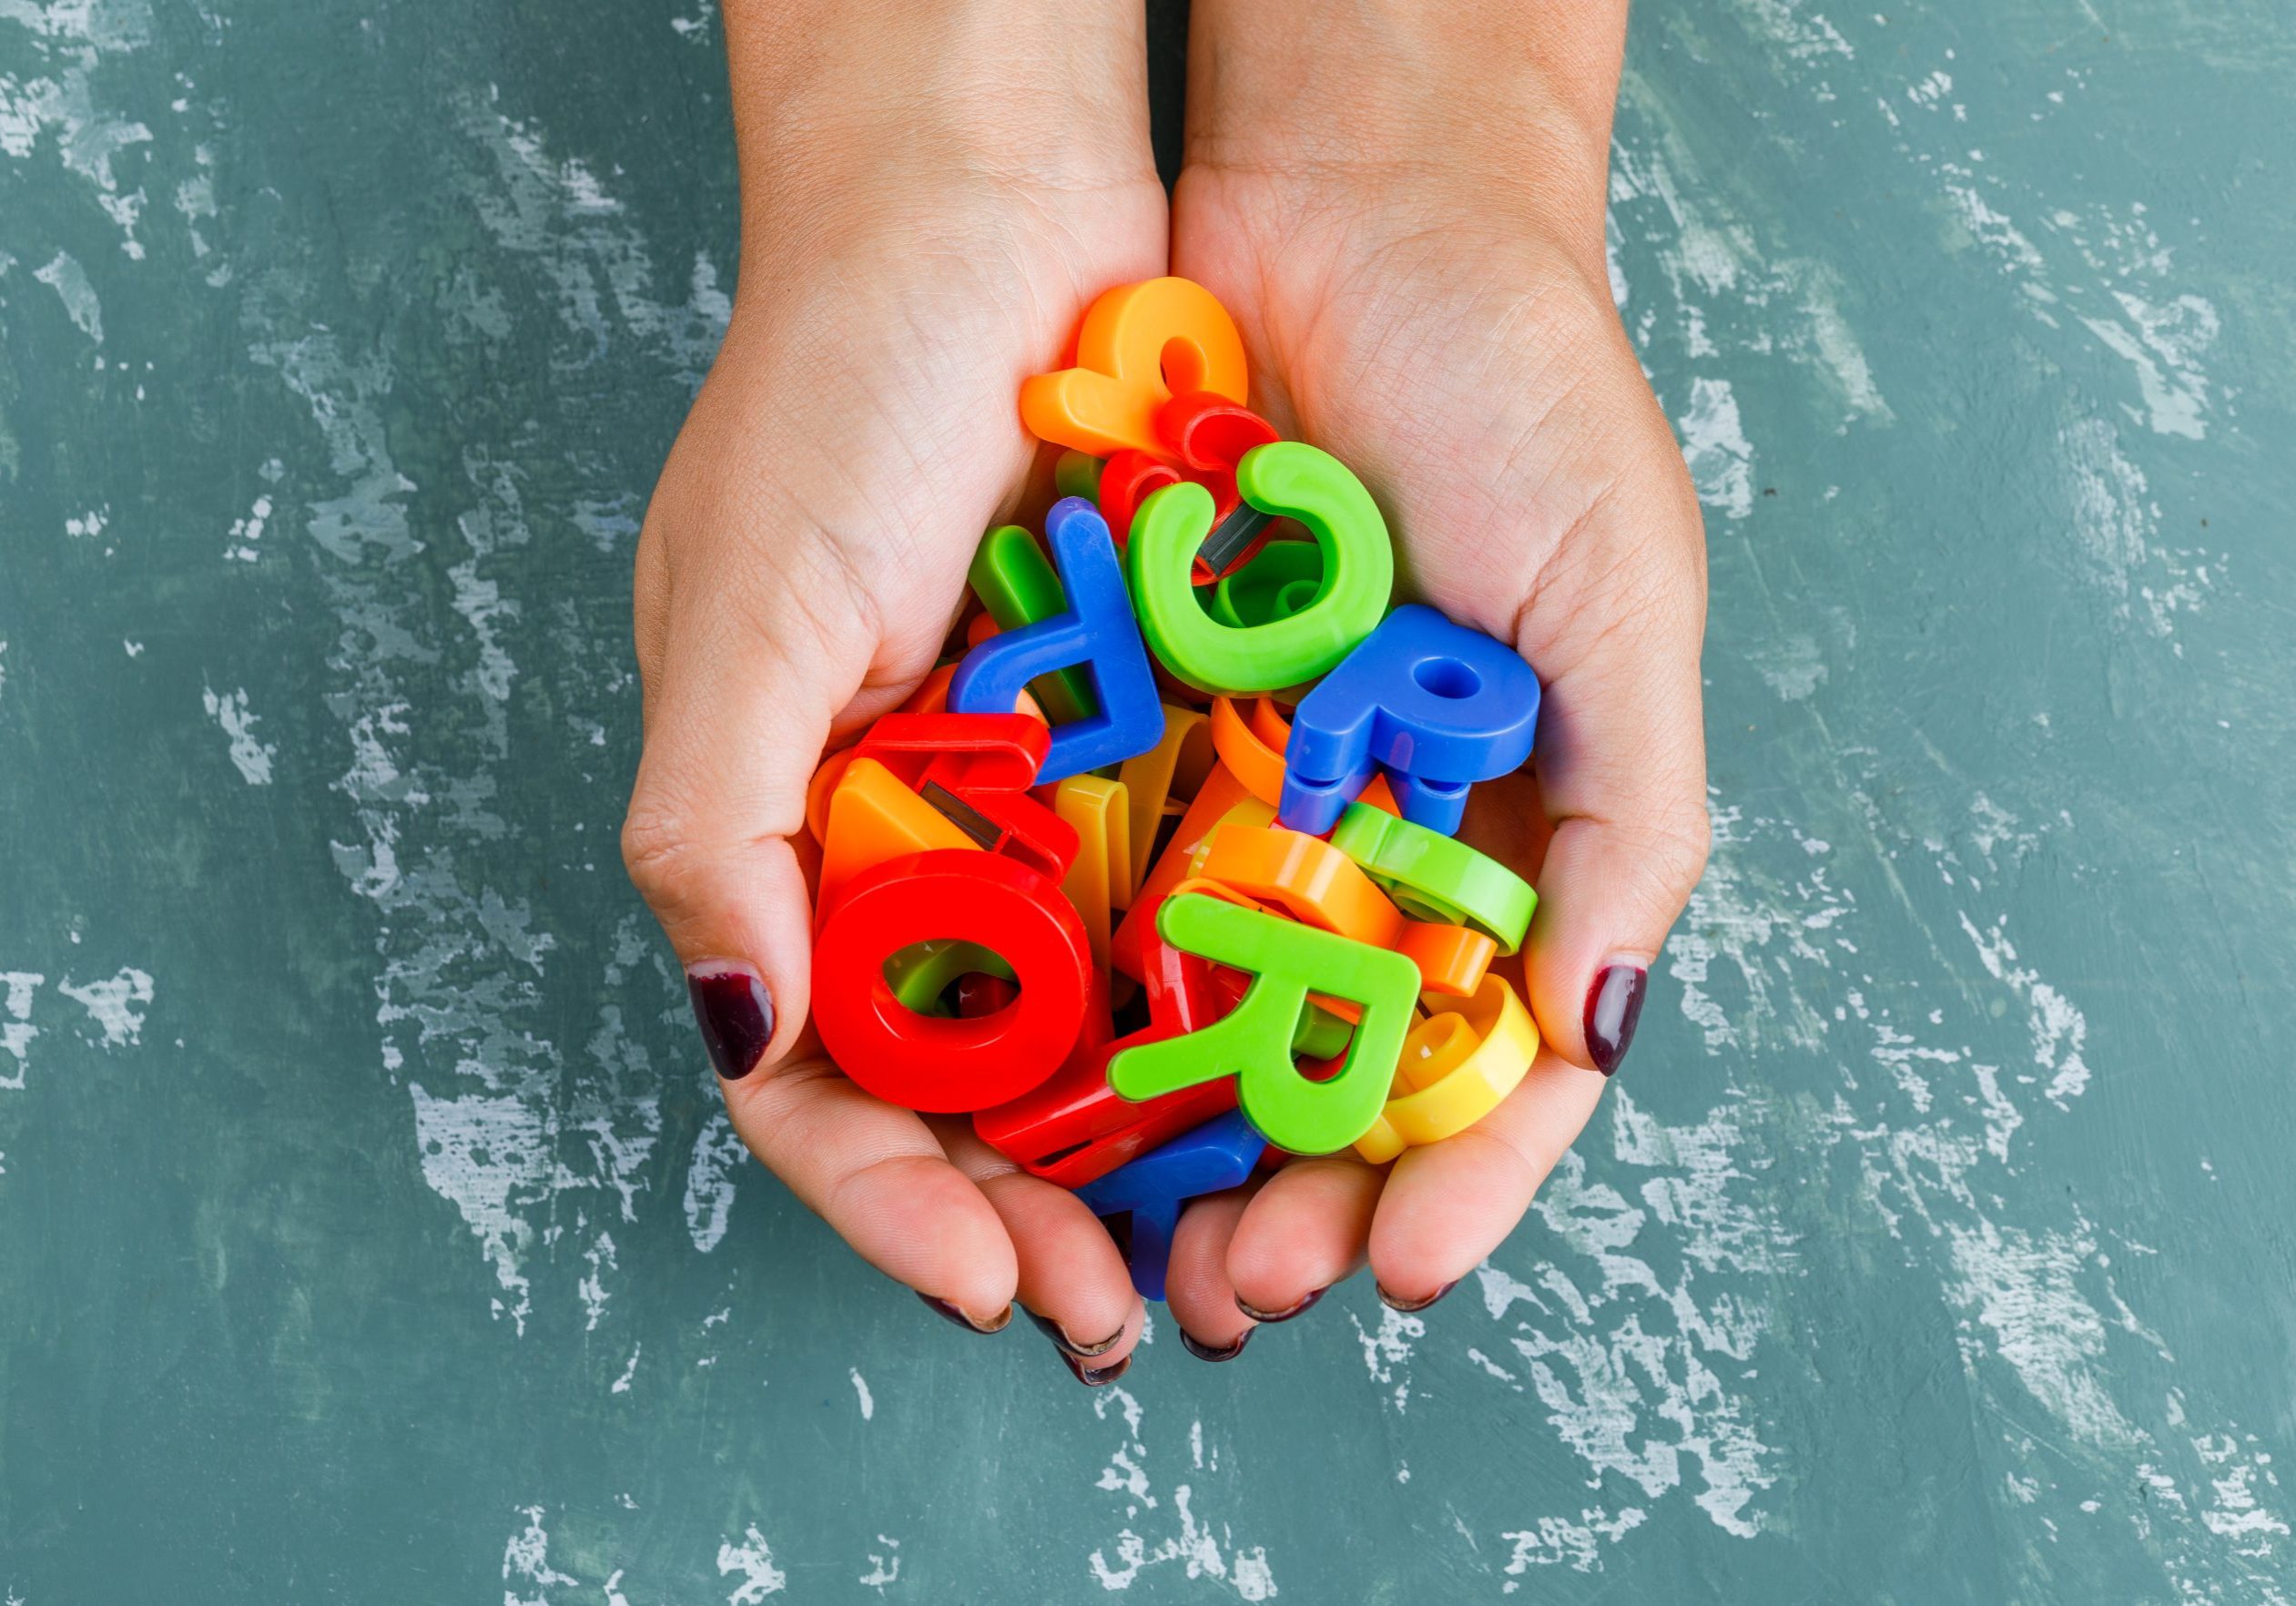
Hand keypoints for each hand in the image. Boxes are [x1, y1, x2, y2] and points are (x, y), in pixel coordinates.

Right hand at [622, 0, 1168, 1377]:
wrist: (997, 208)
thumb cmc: (838, 389)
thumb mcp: (742, 607)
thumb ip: (711, 827)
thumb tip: (739, 1034)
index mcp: (792, 837)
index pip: (826, 1078)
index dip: (895, 1200)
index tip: (984, 1282)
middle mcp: (920, 840)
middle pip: (979, 1088)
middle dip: (1045, 1214)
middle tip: (1131, 1311)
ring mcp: (1046, 796)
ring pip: (1103, 1024)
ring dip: (1157, 1147)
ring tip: (1231, 1242)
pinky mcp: (1162, 734)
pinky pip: (1202, 894)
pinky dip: (1241, 991)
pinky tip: (1300, 1072)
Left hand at [1155, 0, 1710, 1350]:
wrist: (1357, 213)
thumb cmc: (1524, 394)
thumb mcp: (1623, 605)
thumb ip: (1629, 821)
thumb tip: (1597, 1029)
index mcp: (1513, 832)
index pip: (1493, 1058)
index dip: (1455, 1178)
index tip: (1400, 1271)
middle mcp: (1375, 835)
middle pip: (1333, 1072)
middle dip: (1290, 1196)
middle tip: (1228, 1290)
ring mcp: (1250, 789)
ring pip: (1205, 1011)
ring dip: (1169, 1141)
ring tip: (1129, 1242)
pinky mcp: (1135, 723)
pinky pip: (1096, 875)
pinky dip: (1077, 981)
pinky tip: (1045, 1072)